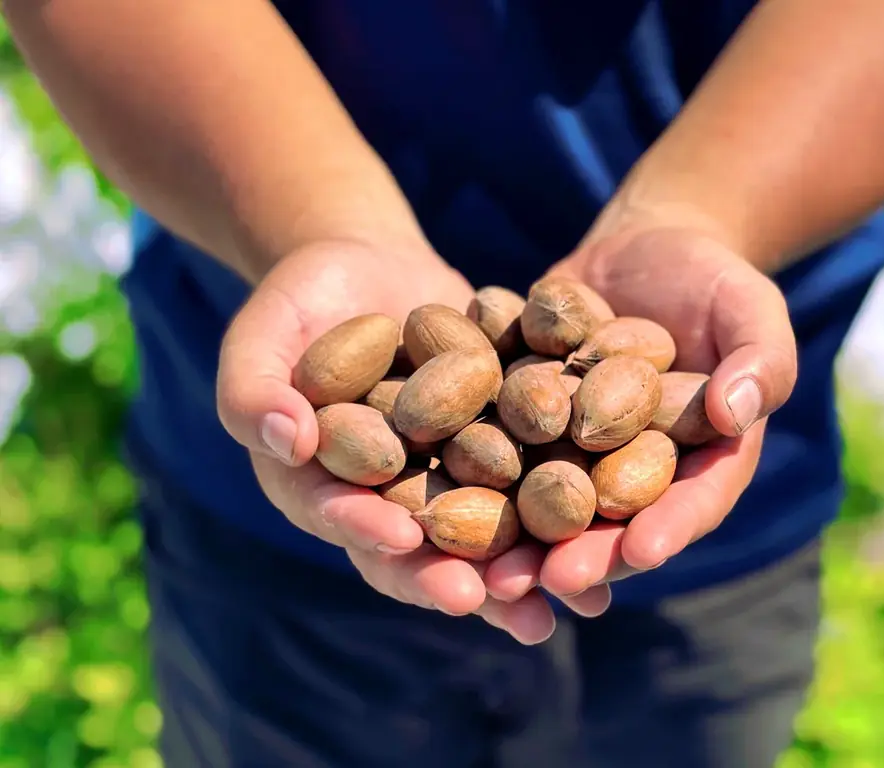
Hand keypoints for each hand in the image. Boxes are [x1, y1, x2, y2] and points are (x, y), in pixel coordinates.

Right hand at [215, 240, 608, 643]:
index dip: (368, 531)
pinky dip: (568, 506)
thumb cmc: (299, 298)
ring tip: (575, 596)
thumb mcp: (261, 334)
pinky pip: (533, 483)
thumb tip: (287, 440)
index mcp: (320, 486)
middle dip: (454, 574)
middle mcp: (386, 497)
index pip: (341, 518)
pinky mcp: (496, 448)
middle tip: (492, 600)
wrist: (366, 263)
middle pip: (418, 548)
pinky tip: (616, 529)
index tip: (402, 540)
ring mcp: (444, 477)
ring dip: (527, 568)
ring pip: (485, 533)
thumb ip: (253, 391)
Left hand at [485, 227, 797, 600]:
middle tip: (547, 580)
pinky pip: (500, 449)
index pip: (692, 502)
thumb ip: (762, 360)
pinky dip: (471, 474)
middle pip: (612, 522)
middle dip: (582, 554)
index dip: (669, 528)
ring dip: (518, 538)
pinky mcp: (526, 418)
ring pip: (547, 503)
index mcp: (699, 460)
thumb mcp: (749, 306)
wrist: (643, 248)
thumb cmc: (713, 278)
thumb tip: (735, 412)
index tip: (642, 550)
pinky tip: (435, 496)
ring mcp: (574, 449)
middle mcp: (632, 468)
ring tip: (485, 569)